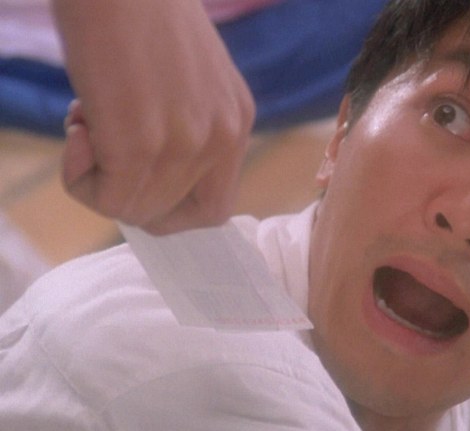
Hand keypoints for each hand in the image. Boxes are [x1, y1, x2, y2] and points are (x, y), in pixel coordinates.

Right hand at [53, 0, 254, 233]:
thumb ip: (183, 124)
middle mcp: (222, 137)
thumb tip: (141, 173)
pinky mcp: (141, 144)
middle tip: (99, 133)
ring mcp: (186, 143)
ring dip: (96, 177)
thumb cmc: (137, 9)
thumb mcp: (187, 76)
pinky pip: (107, 199)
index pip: (215, 208)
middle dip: (123, 187)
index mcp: (237, 118)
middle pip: (169, 214)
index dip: (168, 208)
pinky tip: (76, 126)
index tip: (132, 179)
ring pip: (134, 210)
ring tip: (87, 117)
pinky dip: (78, 176)